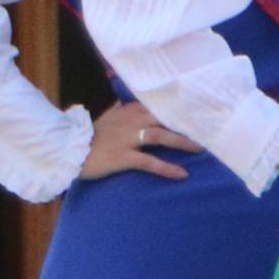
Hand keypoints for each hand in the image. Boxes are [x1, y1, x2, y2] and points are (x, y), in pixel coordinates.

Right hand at [80, 102, 200, 181]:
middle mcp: (131, 121)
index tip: (200, 108)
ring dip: (183, 143)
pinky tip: (182, 175)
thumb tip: (134, 103)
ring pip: (162, 136)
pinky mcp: (123, 157)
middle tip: (209, 128)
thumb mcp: (109, 117)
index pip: (160, 104)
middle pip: (166, 117)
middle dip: (188, 123)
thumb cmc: (90, 136)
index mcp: (130, 110)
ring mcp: (127, 139)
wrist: (69, 150)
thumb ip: (125, 109)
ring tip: (202, 149)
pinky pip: (150, 163)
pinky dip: (167, 168)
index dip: (181, 106)